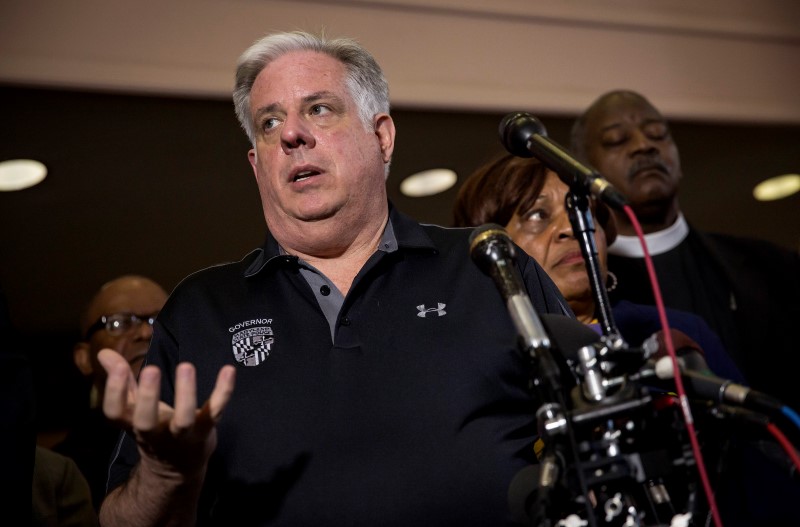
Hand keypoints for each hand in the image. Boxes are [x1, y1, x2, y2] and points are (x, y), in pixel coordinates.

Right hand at [98, 348, 235, 476]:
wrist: (177, 470)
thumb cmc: (155, 429)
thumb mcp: (134, 408)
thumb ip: (121, 380)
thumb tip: (103, 352)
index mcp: (132, 424)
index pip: (115, 413)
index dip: (114, 392)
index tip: (119, 367)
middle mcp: (155, 433)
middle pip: (146, 421)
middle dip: (147, 397)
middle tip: (150, 368)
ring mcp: (182, 435)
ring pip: (183, 420)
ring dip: (186, 394)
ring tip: (185, 366)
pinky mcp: (206, 431)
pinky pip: (215, 412)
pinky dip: (223, 392)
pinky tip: (229, 369)